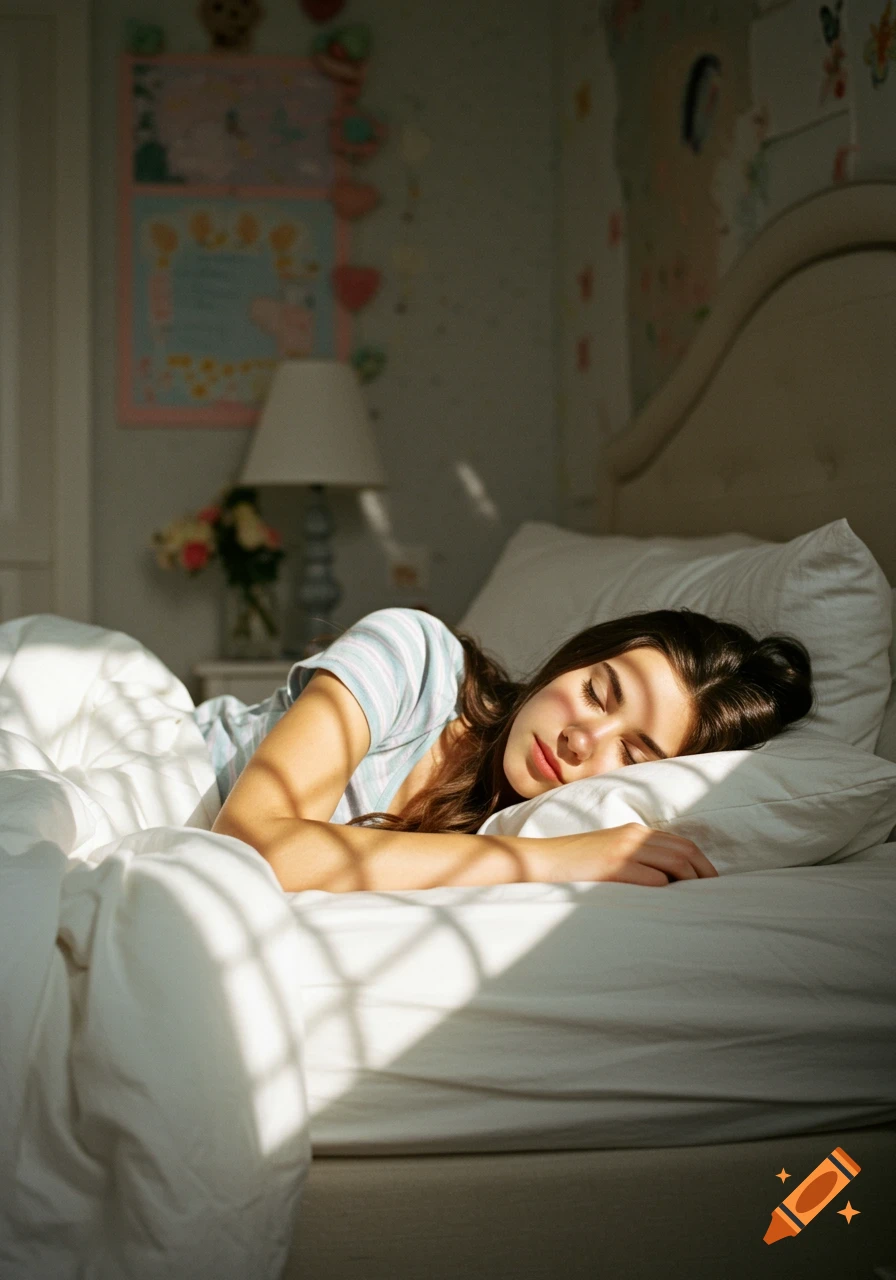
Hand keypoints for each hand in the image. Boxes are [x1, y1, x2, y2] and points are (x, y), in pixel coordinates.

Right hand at [536, 823, 717, 886]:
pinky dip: (667, 892)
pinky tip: (672, 907)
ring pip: (674, 862)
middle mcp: (633, 837)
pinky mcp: (613, 868)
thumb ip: (636, 860)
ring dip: (692, 883)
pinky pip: (652, 878)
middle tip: (716, 897)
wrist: (541, 861)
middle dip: (705, 874)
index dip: (702, 864)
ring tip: (700, 903)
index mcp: (633, 833)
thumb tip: (666, 882)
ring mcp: (623, 851)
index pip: (681, 844)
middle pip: (684, 851)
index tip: (711, 885)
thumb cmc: (574, 866)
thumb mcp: (609, 854)